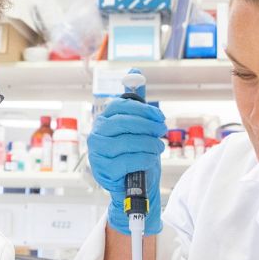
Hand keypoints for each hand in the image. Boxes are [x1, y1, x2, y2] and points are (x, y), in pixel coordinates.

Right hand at [87, 74, 164, 234]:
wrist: (131, 186)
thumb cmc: (134, 153)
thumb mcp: (137, 128)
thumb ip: (136, 103)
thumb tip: (135, 73)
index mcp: (103, 120)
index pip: (120, 106)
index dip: (143, 109)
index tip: (159, 116)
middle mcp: (96, 135)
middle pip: (123, 123)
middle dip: (148, 126)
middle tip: (162, 130)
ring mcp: (97, 153)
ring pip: (126, 142)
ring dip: (148, 144)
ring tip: (158, 147)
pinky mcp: (103, 170)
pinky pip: (127, 160)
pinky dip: (143, 158)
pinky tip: (149, 159)